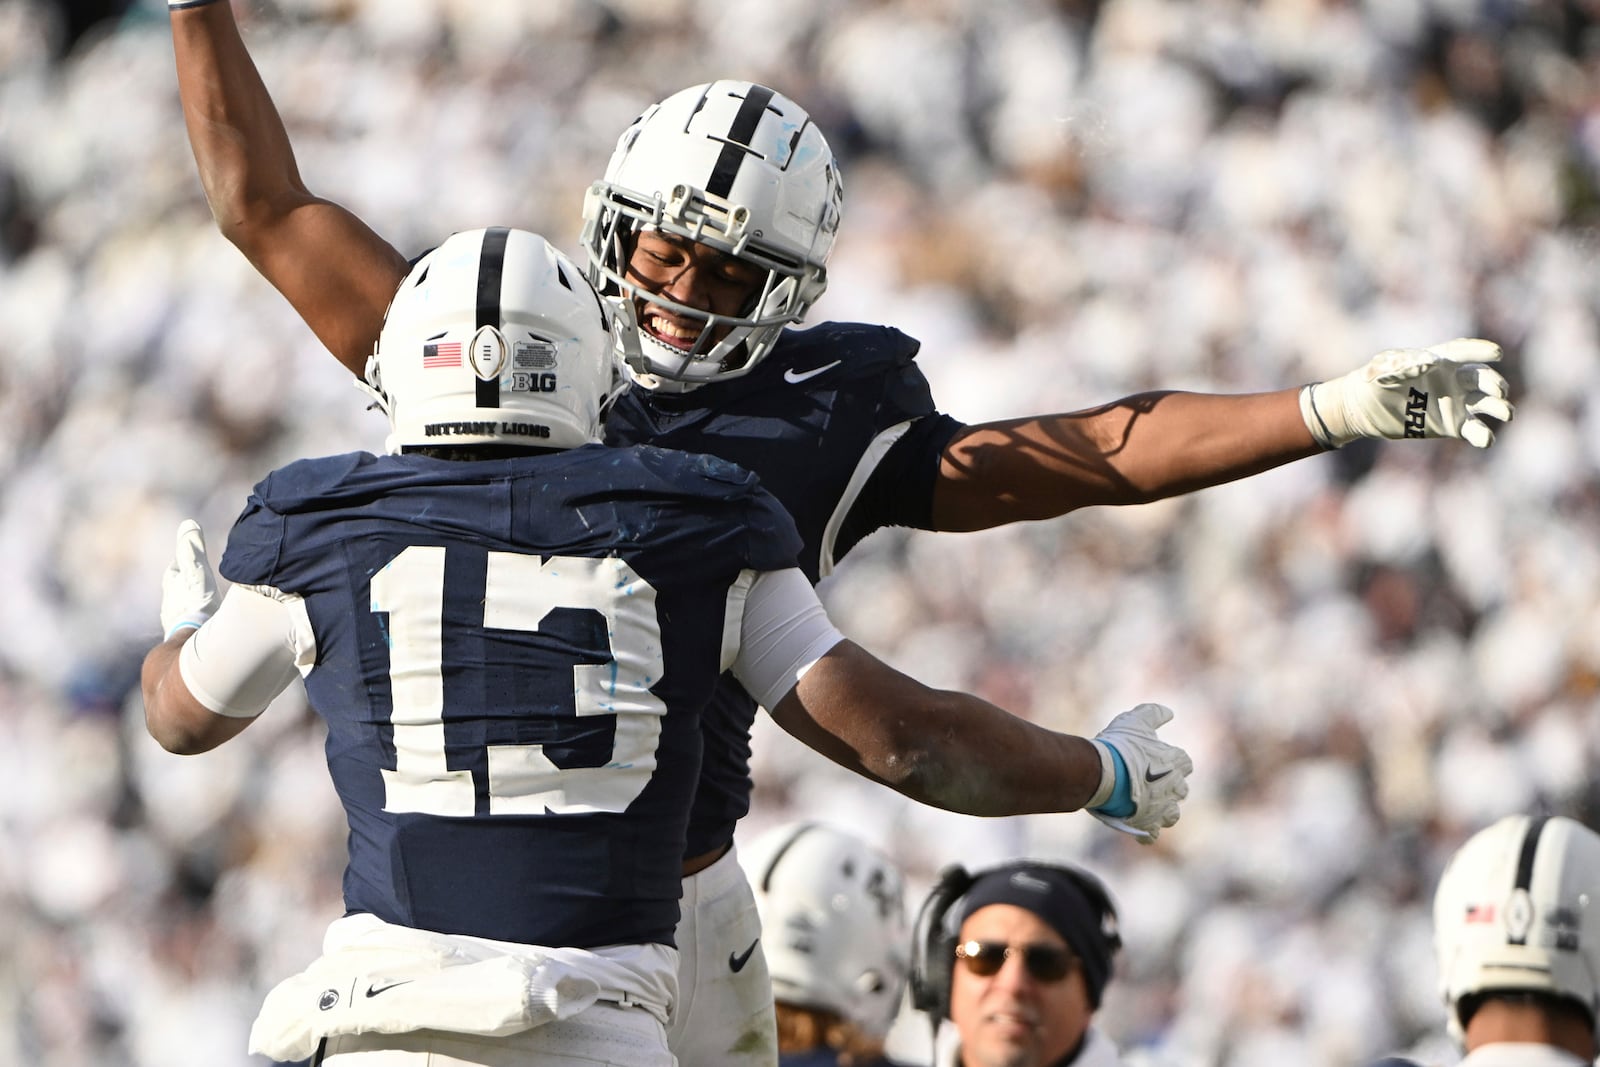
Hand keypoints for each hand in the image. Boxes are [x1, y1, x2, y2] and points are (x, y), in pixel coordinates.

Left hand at [161, 520, 217, 639]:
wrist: (192, 645)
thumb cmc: (197, 606)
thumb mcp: (197, 573)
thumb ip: (193, 550)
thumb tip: (188, 524)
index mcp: (172, 586)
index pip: (175, 569)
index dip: (184, 562)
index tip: (192, 557)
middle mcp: (170, 603)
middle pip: (177, 589)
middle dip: (186, 583)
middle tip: (198, 579)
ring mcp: (176, 622)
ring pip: (181, 607)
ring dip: (191, 603)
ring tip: (204, 603)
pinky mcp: (185, 638)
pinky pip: (189, 624)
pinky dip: (196, 620)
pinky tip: (205, 625)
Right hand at [1087, 703, 1192, 843]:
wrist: (1104, 773)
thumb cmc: (1120, 745)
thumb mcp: (1136, 720)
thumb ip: (1154, 713)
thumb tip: (1170, 713)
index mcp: (1176, 762)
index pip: (1185, 763)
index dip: (1173, 762)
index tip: (1160, 760)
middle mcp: (1175, 788)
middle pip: (1181, 791)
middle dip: (1169, 788)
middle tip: (1150, 782)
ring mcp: (1162, 809)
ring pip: (1171, 816)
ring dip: (1162, 812)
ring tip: (1148, 807)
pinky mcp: (1147, 824)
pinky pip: (1151, 834)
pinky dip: (1146, 832)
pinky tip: (1138, 825)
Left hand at [1300, 338, 1512, 448]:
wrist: (1364, 409)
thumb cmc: (1373, 381)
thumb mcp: (1382, 368)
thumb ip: (1403, 363)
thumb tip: (1429, 362)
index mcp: (1439, 359)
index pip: (1464, 352)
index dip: (1481, 351)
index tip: (1496, 352)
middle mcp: (1453, 380)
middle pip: (1481, 378)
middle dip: (1493, 383)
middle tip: (1497, 390)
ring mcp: (1455, 402)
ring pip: (1485, 403)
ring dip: (1499, 407)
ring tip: (1506, 413)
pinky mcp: (1452, 426)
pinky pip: (1473, 429)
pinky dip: (1482, 435)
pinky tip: (1486, 440)